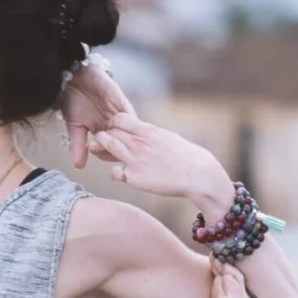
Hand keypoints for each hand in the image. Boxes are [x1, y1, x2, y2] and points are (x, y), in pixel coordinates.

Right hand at [60, 63, 136, 169]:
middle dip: (120, 151)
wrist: (74, 78)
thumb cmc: (72, 100)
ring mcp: (120, 115)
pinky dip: (131, 128)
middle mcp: (113, 126)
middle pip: (123, 145)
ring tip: (122, 147)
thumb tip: (78, 167)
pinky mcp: (123, 105)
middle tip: (116, 156)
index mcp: (102, 132)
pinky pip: (132, 119)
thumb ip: (78, 146)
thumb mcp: (74, 127)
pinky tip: (126, 134)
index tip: (102, 160)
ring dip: (127, 142)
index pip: (111, 150)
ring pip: (129, 134)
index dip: (108, 156)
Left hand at [84, 112, 230, 209]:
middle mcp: (139, 143)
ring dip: (102, 148)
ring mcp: (135, 160)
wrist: (198, 175)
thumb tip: (142, 133)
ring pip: (109, 147)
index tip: (116, 129)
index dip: (115, 123)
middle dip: (106, 135)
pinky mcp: (135, 178)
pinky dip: (115, 173)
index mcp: (148, 131)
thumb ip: (150, 136)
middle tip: (104, 140)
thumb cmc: (186, 157)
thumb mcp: (167, 138)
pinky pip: (114, 173)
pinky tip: (121, 175)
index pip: (120, 119)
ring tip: (100, 151)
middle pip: (111, 132)